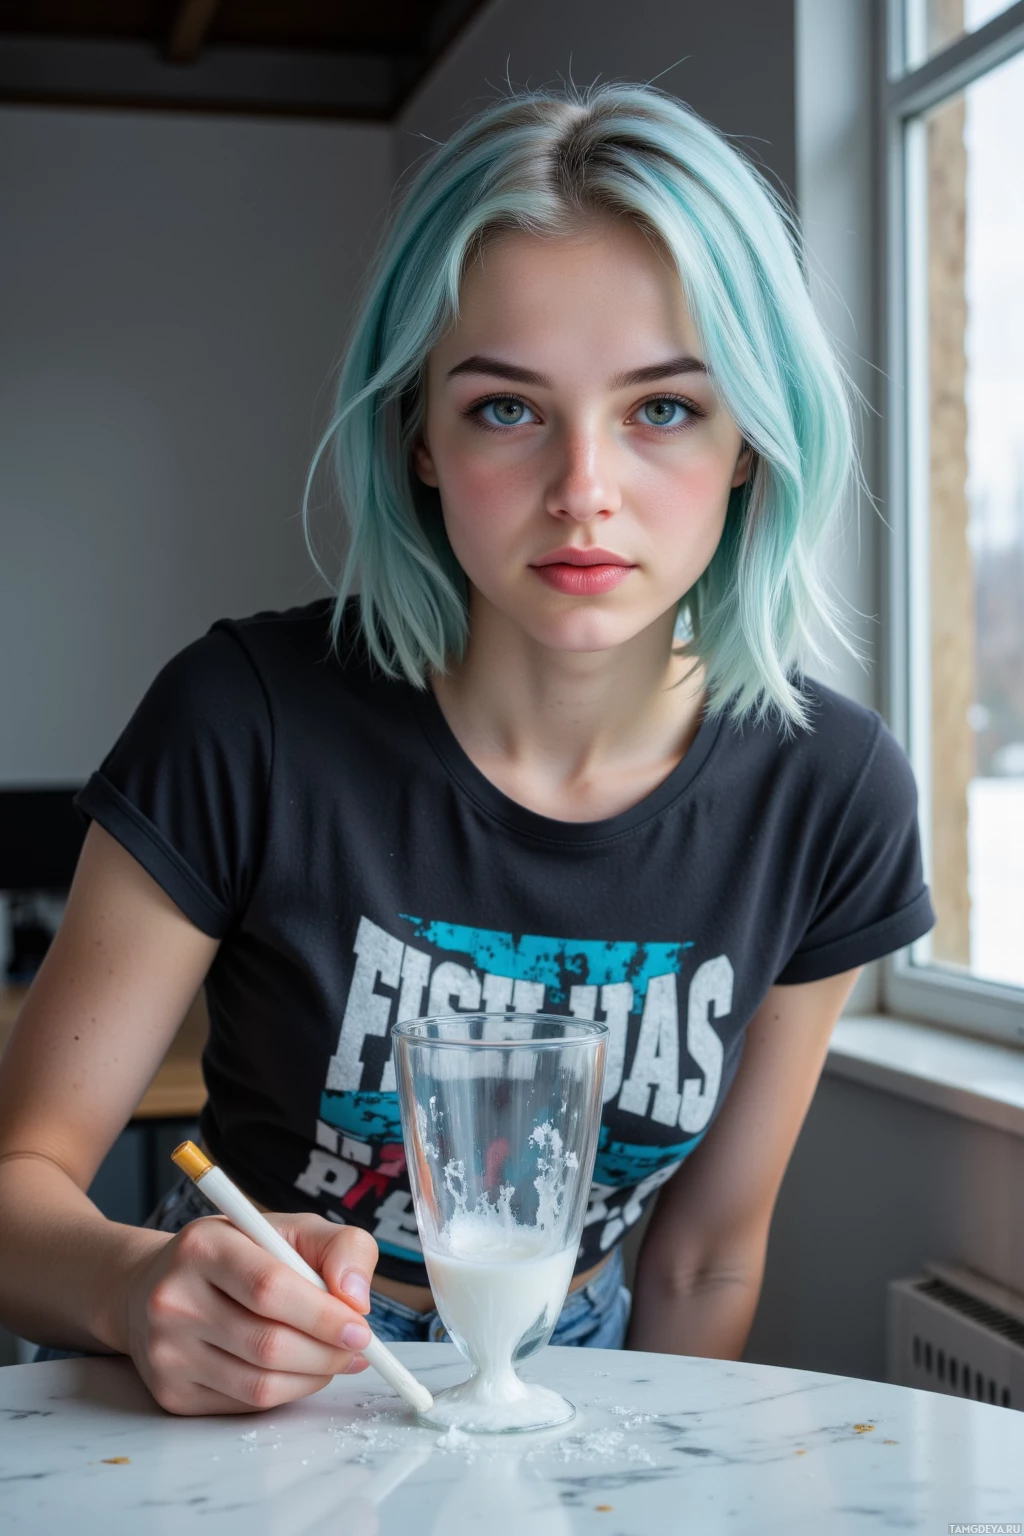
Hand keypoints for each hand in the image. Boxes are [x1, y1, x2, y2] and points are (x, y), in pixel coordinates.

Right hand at [123, 1212, 378, 1414]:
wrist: (155, 1286)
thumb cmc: (239, 1253)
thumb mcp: (291, 1229)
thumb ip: (340, 1247)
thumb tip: (357, 1299)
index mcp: (204, 1246)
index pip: (270, 1288)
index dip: (323, 1315)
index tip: (360, 1328)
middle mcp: (175, 1299)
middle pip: (267, 1344)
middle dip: (326, 1352)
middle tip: (356, 1348)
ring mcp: (167, 1352)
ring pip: (260, 1384)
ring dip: (313, 1376)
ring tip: (333, 1358)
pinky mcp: (171, 1392)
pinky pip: (246, 1405)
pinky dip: (286, 1392)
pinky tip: (297, 1370)